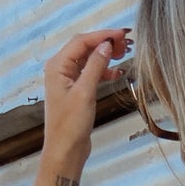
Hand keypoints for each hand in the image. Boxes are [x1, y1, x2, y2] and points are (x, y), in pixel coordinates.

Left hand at [42, 27, 130, 167]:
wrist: (65, 151)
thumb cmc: (71, 124)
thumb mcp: (85, 92)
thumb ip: (96, 66)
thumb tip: (106, 45)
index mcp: (57, 65)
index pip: (81, 41)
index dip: (103, 35)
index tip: (122, 34)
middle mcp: (60, 69)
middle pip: (84, 47)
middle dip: (105, 43)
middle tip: (126, 44)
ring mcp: (67, 79)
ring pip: (88, 59)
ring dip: (105, 55)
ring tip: (124, 54)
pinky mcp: (75, 90)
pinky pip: (90, 73)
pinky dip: (103, 70)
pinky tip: (116, 72)